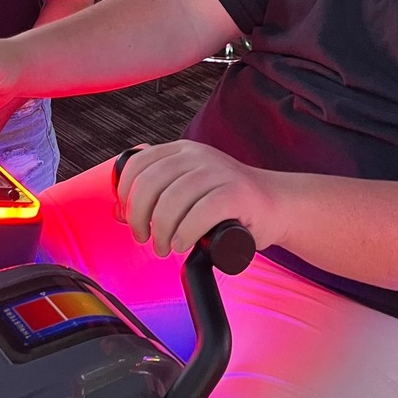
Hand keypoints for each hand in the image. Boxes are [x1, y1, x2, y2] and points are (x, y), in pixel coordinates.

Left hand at [114, 140, 285, 256]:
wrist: (276, 204)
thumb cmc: (229, 204)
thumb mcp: (190, 188)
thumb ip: (160, 194)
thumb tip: (120, 212)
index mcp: (183, 151)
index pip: (139, 164)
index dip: (125, 193)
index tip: (127, 216)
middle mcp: (199, 156)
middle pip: (151, 183)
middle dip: (139, 216)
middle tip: (144, 237)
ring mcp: (219, 172)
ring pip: (173, 200)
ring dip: (161, 230)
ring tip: (165, 246)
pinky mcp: (237, 193)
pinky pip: (200, 212)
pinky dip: (185, 233)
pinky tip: (184, 243)